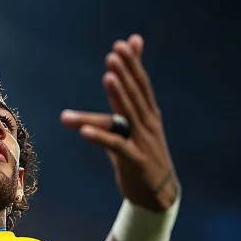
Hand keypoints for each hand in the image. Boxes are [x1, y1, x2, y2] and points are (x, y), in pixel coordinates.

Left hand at [60, 34, 178, 211]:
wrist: (157, 195)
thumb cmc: (140, 154)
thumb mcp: (133, 125)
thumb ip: (124, 99)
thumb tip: (115, 75)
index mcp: (148, 114)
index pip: (141, 85)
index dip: (132, 65)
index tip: (122, 44)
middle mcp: (147, 124)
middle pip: (135, 95)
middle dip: (125, 73)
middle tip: (114, 53)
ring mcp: (142, 142)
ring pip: (127, 115)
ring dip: (118, 95)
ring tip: (107, 78)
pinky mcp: (134, 160)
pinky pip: (115, 146)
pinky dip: (100, 137)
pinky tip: (84, 131)